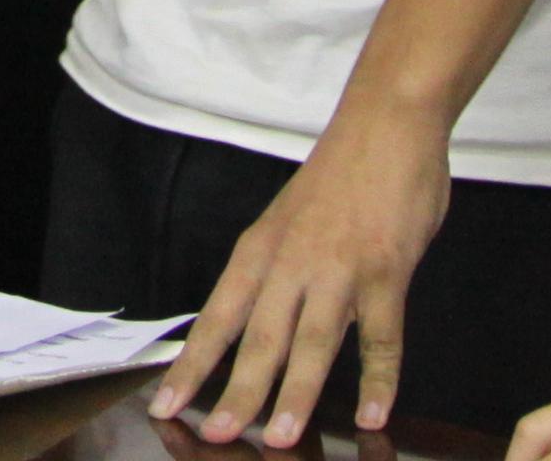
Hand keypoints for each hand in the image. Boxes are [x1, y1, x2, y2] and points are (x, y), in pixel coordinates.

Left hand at [151, 100, 448, 445]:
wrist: (384, 122)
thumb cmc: (337, 177)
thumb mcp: (287, 223)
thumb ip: (278, 275)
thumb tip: (265, 331)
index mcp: (259, 251)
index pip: (216, 319)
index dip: (190, 366)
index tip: (164, 407)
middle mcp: (290, 262)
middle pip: (257, 339)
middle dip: (235, 394)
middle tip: (215, 438)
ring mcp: (338, 268)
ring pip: (311, 343)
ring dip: (295, 395)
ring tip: (279, 440)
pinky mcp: (385, 271)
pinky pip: (381, 336)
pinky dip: (379, 379)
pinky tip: (373, 414)